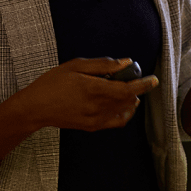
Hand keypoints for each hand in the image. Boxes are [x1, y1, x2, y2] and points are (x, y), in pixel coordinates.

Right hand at [22, 57, 158, 131]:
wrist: (36, 108)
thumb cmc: (53, 83)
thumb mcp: (76, 65)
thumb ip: (103, 65)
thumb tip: (126, 63)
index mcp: (93, 89)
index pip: (127, 89)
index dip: (143, 84)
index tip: (154, 79)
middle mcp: (96, 107)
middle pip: (128, 100)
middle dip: (137, 89)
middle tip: (134, 78)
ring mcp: (95, 120)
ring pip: (124, 111)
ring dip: (131, 100)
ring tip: (125, 89)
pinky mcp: (92, 127)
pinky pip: (116, 122)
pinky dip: (124, 112)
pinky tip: (121, 104)